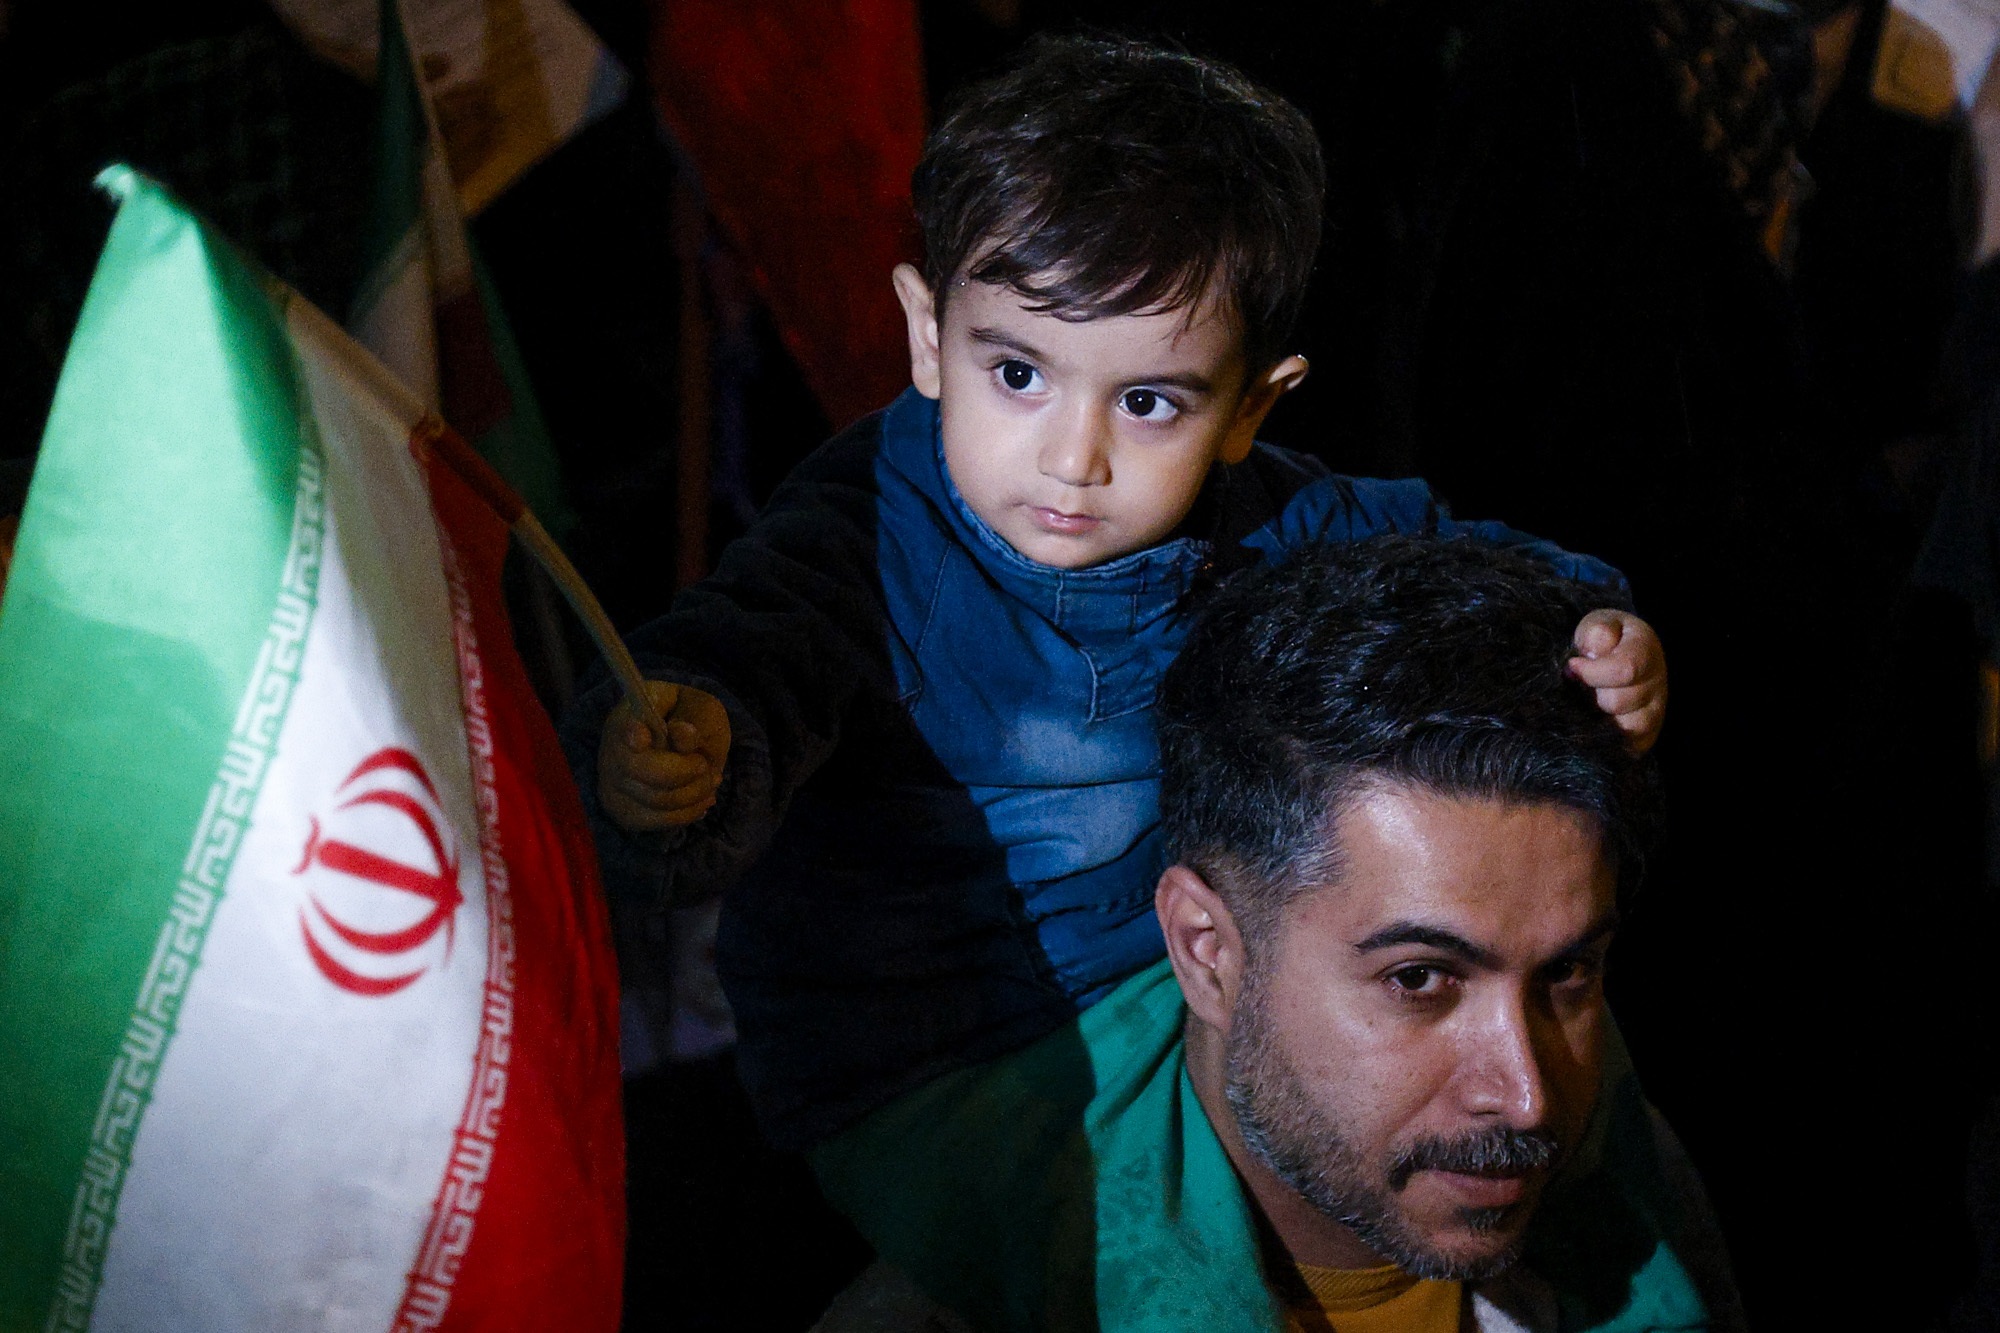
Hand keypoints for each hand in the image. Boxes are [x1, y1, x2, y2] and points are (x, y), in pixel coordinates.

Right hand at [597, 680, 731, 831]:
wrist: (680, 733)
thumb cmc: (690, 717)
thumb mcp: (699, 707)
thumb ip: (692, 717)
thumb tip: (683, 734)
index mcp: (630, 716)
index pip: (625, 728)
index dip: (632, 736)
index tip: (643, 737)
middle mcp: (613, 750)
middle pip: (648, 773)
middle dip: (689, 775)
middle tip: (707, 767)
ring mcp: (612, 782)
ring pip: (656, 802)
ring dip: (694, 797)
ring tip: (712, 783)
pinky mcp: (622, 809)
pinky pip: (655, 822)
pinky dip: (685, 815)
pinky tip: (701, 802)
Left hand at [1568, 610, 1666, 753]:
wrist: (1612, 656)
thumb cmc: (1602, 640)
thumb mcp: (1596, 624)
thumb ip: (1597, 631)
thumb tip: (1595, 652)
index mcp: (1645, 650)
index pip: (1625, 669)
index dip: (1592, 673)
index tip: (1573, 667)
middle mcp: (1657, 683)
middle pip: (1619, 703)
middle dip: (1592, 695)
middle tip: (1580, 687)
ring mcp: (1655, 712)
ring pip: (1626, 730)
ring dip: (1599, 719)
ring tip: (1588, 704)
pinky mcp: (1646, 737)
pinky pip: (1629, 748)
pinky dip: (1608, 740)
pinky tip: (1594, 723)